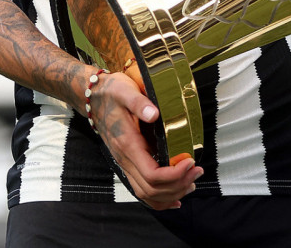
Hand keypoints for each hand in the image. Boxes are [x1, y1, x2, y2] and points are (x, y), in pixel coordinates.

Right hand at [87, 71, 202, 209]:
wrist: (94, 97)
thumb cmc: (111, 93)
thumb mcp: (125, 91)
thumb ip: (139, 103)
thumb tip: (154, 114)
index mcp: (127, 144)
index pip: (152, 174)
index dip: (174, 174)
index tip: (191, 161)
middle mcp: (124, 159)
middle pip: (152, 189)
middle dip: (178, 185)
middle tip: (197, 171)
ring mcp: (124, 163)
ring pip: (147, 194)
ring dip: (171, 193)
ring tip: (191, 182)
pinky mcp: (127, 163)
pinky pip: (141, 190)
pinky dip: (159, 199)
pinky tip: (175, 197)